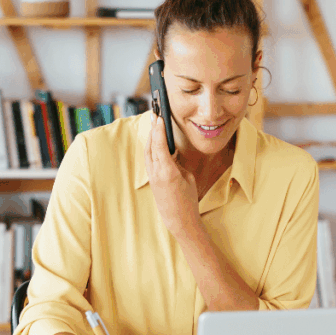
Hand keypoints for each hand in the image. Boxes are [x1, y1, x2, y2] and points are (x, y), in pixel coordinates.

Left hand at [145, 113, 199, 238]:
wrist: (179, 220)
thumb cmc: (187, 200)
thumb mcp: (187, 177)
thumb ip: (178, 163)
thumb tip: (171, 152)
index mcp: (168, 172)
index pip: (160, 146)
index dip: (159, 130)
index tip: (159, 117)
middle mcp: (157, 173)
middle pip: (151, 146)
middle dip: (152, 129)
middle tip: (155, 114)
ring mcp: (152, 177)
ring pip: (148, 152)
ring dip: (151, 137)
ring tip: (154, 123)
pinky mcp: (152, 180)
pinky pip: (150, 159)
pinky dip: (152, 147)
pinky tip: (155, 141)